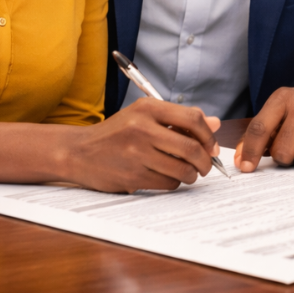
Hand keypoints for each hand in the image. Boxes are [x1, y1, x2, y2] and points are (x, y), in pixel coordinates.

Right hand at [62, 98, 221, 192]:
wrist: (78, 152)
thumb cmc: (116, 134)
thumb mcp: (144, 116)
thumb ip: (179, 119)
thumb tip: (214, 123)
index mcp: (148, 109)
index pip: (193, 118)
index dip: (208, 135)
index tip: (211, 146)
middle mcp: (142, 129)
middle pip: (191, 148)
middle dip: (205, 161)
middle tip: (205, 166)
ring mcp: (136, 153)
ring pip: (182, 169)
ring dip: (191, 175)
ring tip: (186, 172)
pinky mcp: (133, 176)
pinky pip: (168, 183)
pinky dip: (174, 182)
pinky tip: (166, 176)